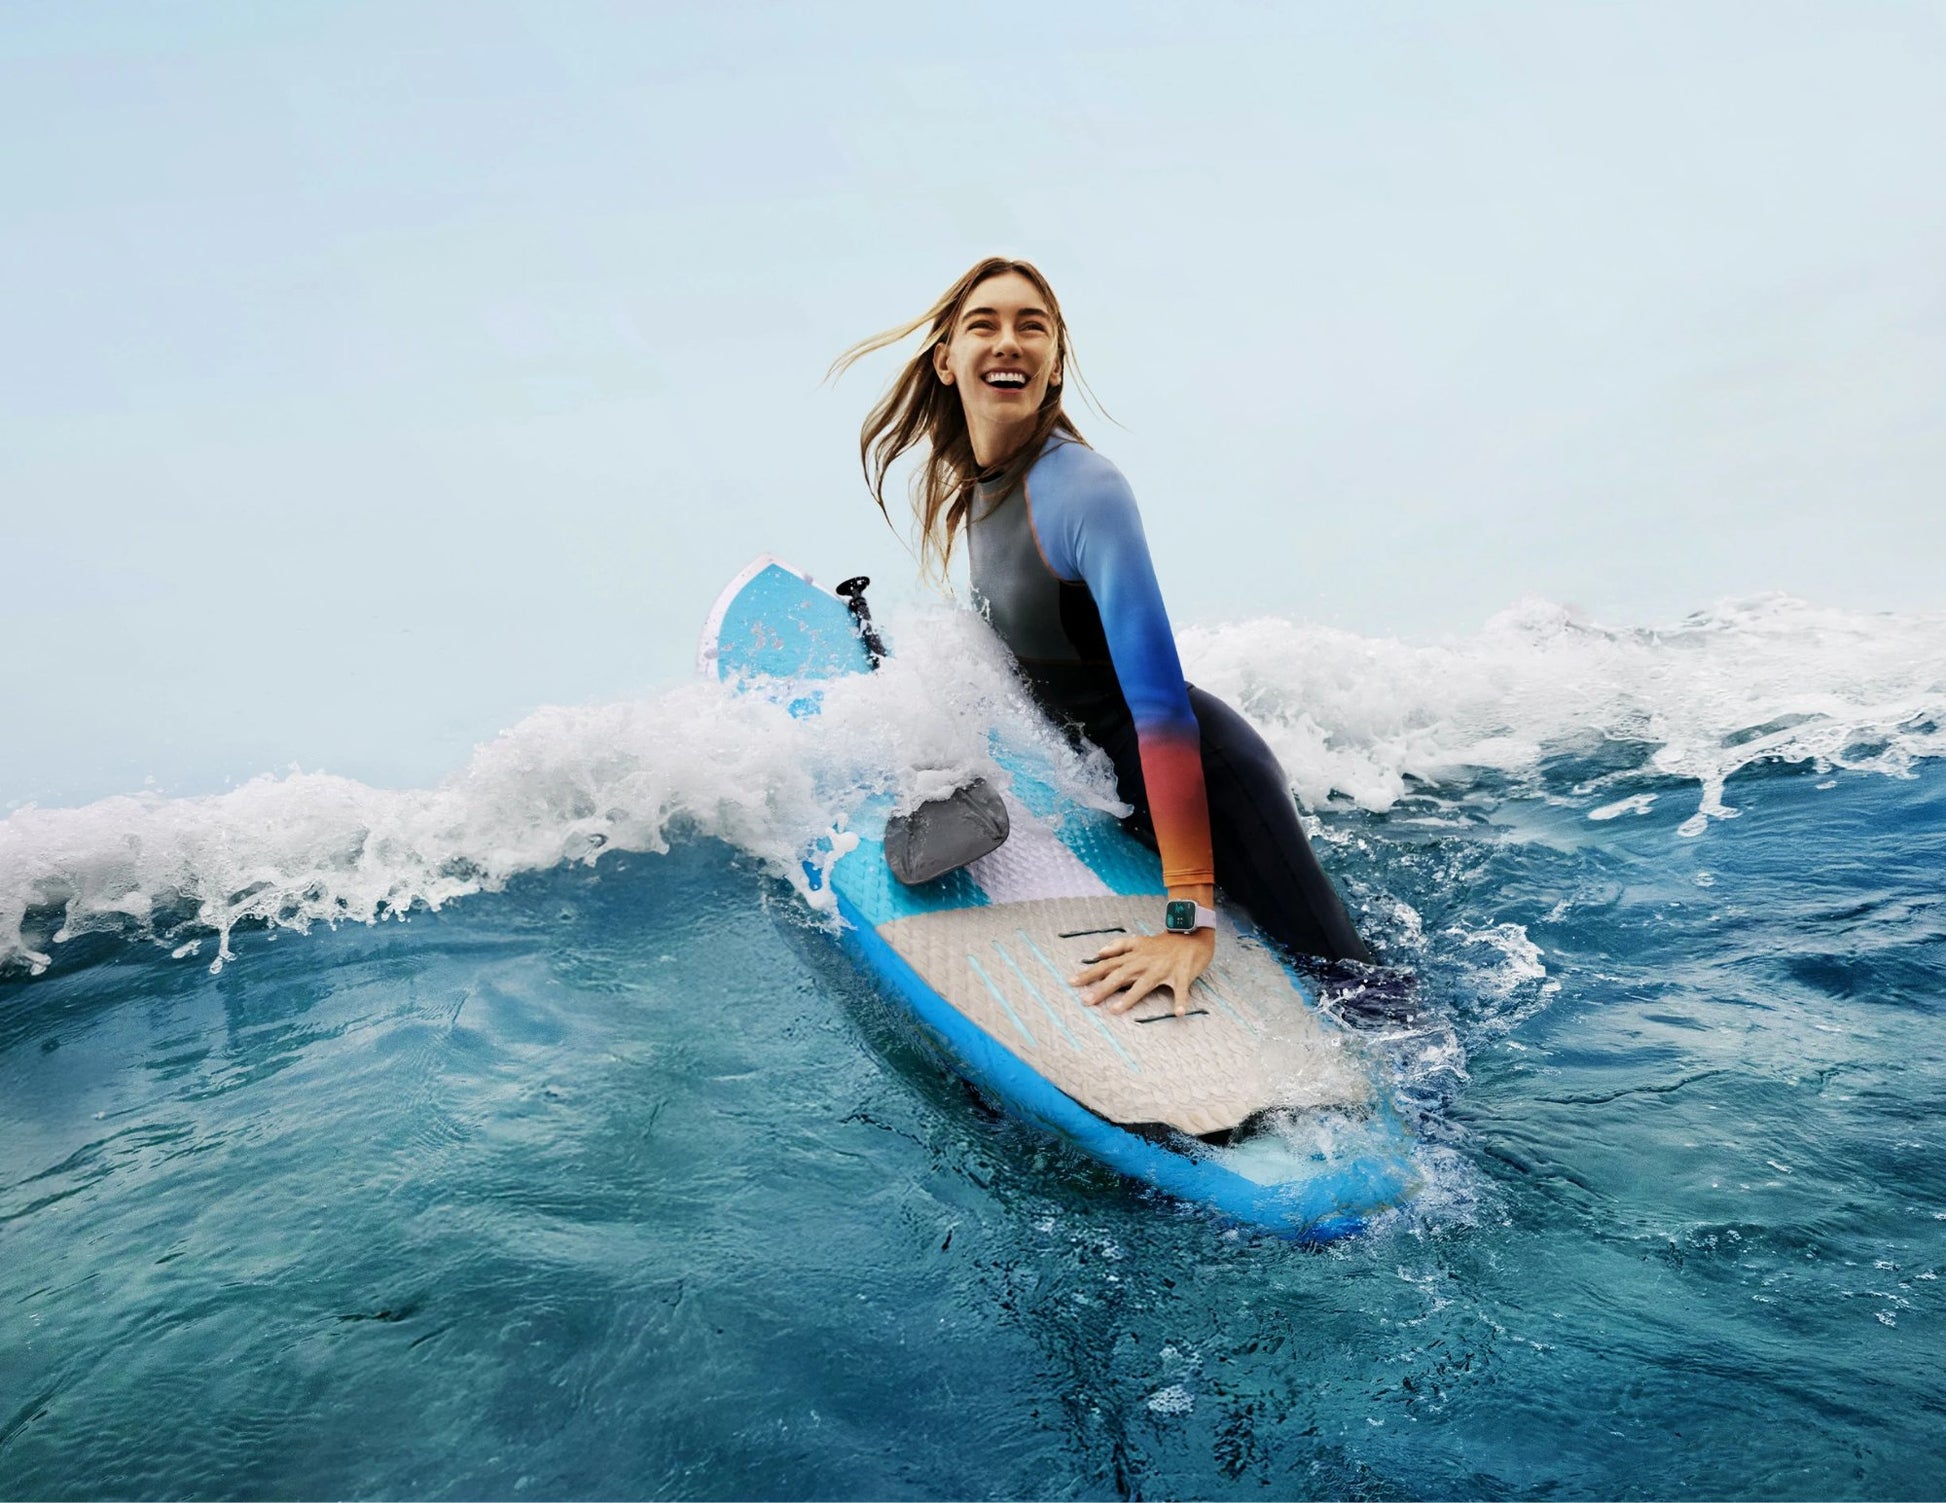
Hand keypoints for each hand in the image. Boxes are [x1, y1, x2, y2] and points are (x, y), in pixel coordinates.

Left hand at [1069, 928, 1215, 1017]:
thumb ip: (1119, 946)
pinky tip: (1178, 1013)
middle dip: (1102, 988)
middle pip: (1120, 975)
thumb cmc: (1164, 944)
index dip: (1090, 973)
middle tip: (1086, 1001)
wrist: (1192, 936)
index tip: (1071, 982)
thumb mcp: (1140, 941)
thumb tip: (1099, 952)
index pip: (1108, 964)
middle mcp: (1145, 962)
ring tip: (1115, 1010)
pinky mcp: (1182, 974)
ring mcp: (1163, 968)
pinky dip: (1181, 1000)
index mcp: (1135, 956)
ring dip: (1129, 998)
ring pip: (1144, 984)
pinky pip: (1181, 989)